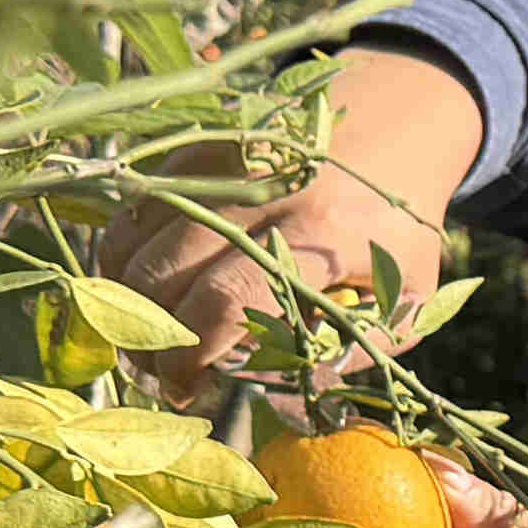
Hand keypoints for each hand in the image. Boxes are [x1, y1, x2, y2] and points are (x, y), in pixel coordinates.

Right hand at [97, 49, 485, 388]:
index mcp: (319, 233)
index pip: (226, 300)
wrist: (400, 123)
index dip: (191, 356)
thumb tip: (283, 404)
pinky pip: (136, 206)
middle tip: (156, 374)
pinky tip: (139, 289)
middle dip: (149, 337)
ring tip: (143, 337)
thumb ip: (350, 354)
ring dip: (124, 297)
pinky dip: (121, 253)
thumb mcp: (405, 297)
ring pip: (137, 237)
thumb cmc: (398, 227)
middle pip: (165, 272)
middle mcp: (262, 190)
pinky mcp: (198, 146)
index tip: (182, 391)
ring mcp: (222, 162)